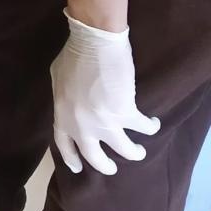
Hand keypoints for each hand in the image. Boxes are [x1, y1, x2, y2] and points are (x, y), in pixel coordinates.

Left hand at [50, 10, 159, 174]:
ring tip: (139, 151)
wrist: (94, 43)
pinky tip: (153, 123)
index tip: (78, 168)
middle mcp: (82, 124)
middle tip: (112, 167)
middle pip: (94, 157)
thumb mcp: (57, 79)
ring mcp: (104, 122)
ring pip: (124, 150)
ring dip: (134, 152)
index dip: (71, 158)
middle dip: (105, 166)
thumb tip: (71, 107)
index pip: (64, 144)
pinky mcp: (126, 114)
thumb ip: (63, 99)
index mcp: (62, 114)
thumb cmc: (73, 55)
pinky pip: (143, 128)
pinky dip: (150, 127)